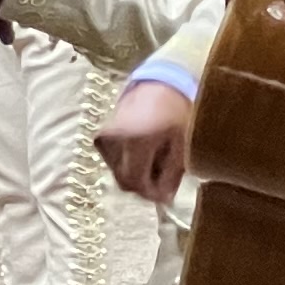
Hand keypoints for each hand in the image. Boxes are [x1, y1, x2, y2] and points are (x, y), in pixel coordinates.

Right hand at [96, 79, 194, 205]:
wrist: (160, 85)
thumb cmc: (177, 113)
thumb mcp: (183, 146)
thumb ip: (172, 175)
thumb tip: (163, 198)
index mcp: (136, 140)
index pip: (134, 181)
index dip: (150, 194)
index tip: (165, 197)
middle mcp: (114, 140)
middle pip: (123, 180)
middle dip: (143, 185)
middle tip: (162, 182)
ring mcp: (104, 138)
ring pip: (117, 172)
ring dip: (136, 174)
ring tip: (156, 162)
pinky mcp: (100, 137)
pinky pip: (113, 161)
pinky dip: (128, 164)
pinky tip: (144, 154)